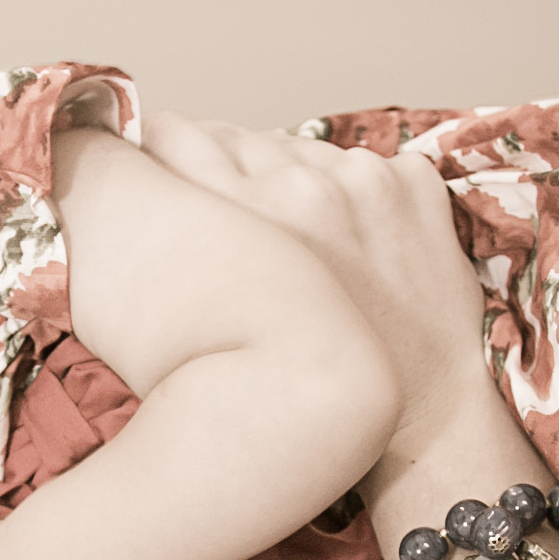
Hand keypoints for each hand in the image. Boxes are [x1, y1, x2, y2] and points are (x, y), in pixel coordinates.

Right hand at [138, 112, 493, 475]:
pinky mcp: (412, 183)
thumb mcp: (209, 332)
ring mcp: (365, 181)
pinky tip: (348, 244)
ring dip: (287, 178)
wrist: (418, 422)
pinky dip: (350, 193)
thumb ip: (179, 256)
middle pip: (236, 138)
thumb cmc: (302, 395)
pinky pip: (361, 164)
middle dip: (222, 166)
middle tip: (228, 212)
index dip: (158, 150)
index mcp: (240, 218)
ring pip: (297, 149)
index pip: (177, 136)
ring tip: (292, 236)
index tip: (155, 163)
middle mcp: (303, 186)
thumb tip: (140, 200)